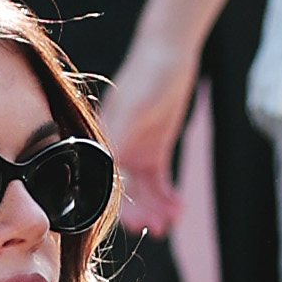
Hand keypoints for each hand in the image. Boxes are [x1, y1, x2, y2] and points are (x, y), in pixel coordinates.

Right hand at [97, 44, 199, 238]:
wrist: (169, 53)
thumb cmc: (147, 75)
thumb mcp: (133, 108)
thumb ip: (117, 138)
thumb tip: (105, 170)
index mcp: (104, 142)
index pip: (105, 183)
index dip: (118, 207)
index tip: (134, 224)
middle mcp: (116, 151)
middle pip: (124, 194)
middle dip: (139, 214)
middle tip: (157, 228)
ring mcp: (135, 152)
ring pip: (144, 193)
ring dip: (156, 210)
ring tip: (171, 221)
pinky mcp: (154, 151)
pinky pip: (159, 183)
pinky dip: (167, 198)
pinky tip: (178, 208)